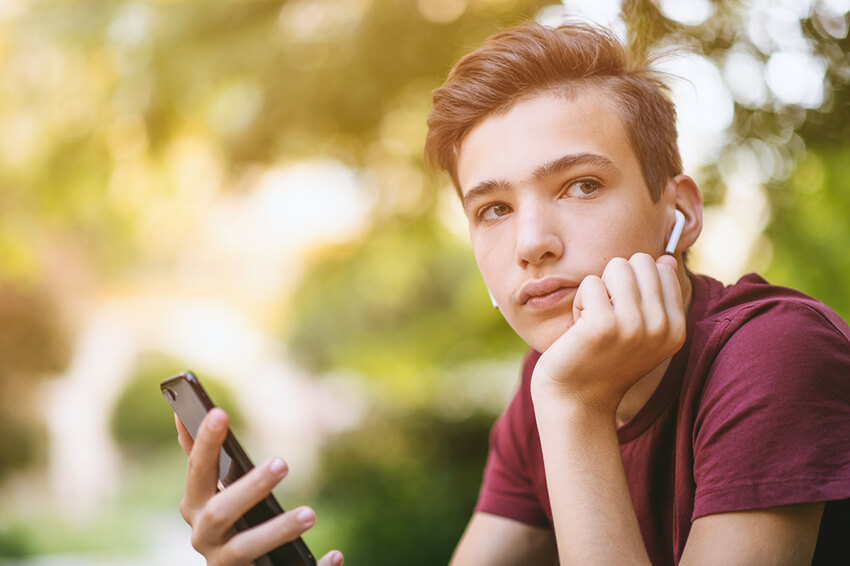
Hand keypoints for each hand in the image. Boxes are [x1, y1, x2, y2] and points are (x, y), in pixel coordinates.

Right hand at [175, 409, 343, 565]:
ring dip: (278, 530)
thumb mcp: (210, 493)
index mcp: (196, 507)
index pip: (197, 470)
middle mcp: (205, 538)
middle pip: (221, 513)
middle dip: (250, 487)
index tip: (219, 412)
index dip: (205, 443)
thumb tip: (181, 416)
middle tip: (283, 463)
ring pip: (247, 550)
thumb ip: (201, 459)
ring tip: (310, 514)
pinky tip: (335, 555)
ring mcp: (227, 564)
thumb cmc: (226, 524)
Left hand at [531, 253, 684, 415]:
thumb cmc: (602, 360)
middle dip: (616, 282)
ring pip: (616, 266)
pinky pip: (590, 283)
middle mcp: (662, 327)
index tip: (624, 316)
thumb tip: (666, 257)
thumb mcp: (640, 330)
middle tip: (606, 316)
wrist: (576, 401)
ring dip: (598, 290)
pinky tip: (580, 330)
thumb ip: (656, 296)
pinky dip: (579, 302)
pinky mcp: (603, 325)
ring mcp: (634, 326)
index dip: (634, 284)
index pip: (663, 269)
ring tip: (594, 321)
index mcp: (676, 328)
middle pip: (641, 261)